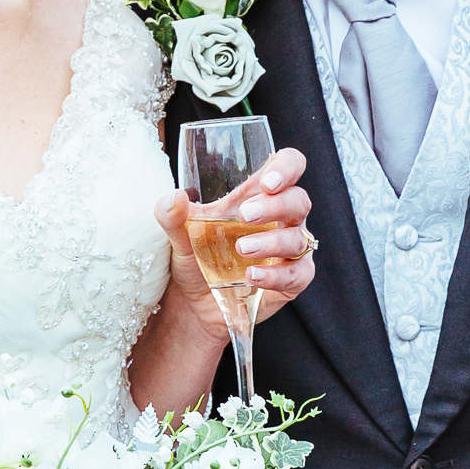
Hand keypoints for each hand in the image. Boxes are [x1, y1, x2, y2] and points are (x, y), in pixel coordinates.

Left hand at [153, 148, 315, 352]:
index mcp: (259, 194)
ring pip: (298, 239)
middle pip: (298, 200)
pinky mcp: (291, 280)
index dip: (287, 167)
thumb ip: (171, 214)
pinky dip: (275, 275)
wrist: (192, 302)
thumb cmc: (194, 255)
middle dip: (275, 206)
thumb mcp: (178, 233)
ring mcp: (289, 249)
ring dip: (271, 241)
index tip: (267, 181)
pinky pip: (297, 274)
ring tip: (241, 249)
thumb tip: (174, 197)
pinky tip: (251, 276)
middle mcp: (281, 218)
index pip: (289, 166)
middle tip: (245, 214)